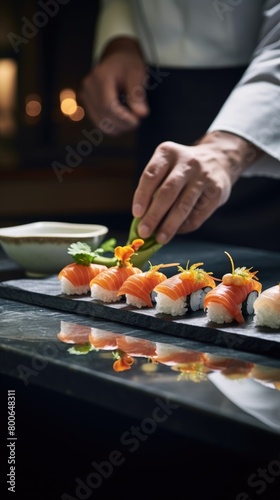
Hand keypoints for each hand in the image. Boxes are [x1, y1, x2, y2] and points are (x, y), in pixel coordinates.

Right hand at [79, 37, 149, 134]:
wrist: (117, 58)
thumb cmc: (128, 64)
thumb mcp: (137, 74)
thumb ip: (138, 94)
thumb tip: (141, 113)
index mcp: (100, 77)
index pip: (107, 105)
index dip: (122, 117)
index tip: (137, 121)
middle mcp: (89, 87)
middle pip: (103, 115)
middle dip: (122, 124)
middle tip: (137, 122)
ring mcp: (86, 96)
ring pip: (100, 123)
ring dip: (118, 127)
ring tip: (131, 121)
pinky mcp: (87, 104)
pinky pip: (99, 122)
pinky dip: (112, 126)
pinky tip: (123, 121)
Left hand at [132, 132, 260, 243]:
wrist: (219, 160)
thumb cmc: (182, 170)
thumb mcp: (167, 168)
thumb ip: (155, 189)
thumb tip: (143, 221)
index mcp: (168, 153)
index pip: (151, 175)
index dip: (142, 196)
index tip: (136, 214)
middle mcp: (187, 161)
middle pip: (167, 192)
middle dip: (154, 215)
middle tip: (144, 232)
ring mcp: (204, 175)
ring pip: (183, 205)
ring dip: (169, 225)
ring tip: (160, 238)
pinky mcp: (217, 190)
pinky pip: (198, 213)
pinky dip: (185, 226)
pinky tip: (177, 231)